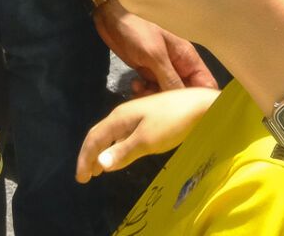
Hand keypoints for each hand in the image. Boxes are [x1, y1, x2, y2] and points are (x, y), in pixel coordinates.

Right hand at [75, 87, 221, 181]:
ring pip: (111, 134)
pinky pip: (122, 133)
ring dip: (102, 151)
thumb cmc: (173, 122)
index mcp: (119, 118)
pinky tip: (121, 153)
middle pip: (99, 134)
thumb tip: (99, 163)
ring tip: (99, 168)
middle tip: (86, 176)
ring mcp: (136, 114)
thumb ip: (123, 152)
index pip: (94, 138)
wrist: (201, 105)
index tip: (82, 179)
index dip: (85, 159)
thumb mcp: (147, 140)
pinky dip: (115, 146)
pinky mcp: (147, 117)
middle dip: (90, 155)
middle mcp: (123, 114)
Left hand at [96, 0, 217, 95]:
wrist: (111, 15)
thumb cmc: (137, 28)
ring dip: (155, 99)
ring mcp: (162, 69)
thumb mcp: (154, 54)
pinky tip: (134, 86)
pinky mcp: (147, 71)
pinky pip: (152, 90)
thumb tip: (183, 104)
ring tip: (141, 92)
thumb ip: (170, 78)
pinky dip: (144, 93)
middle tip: (156, 106)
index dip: (201, 101)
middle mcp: (178, 66)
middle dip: (172, 104)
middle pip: (185, 94)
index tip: (191, 115)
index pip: (205, 86)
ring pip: (167, 95)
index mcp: (188, 59)